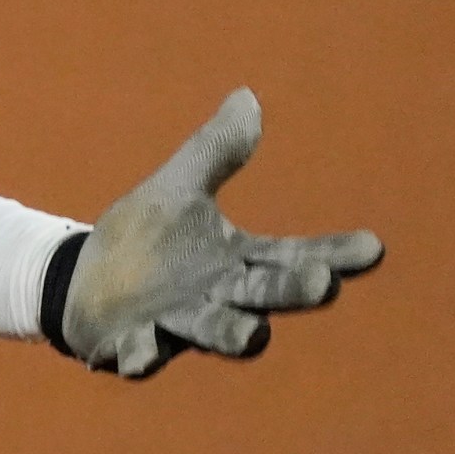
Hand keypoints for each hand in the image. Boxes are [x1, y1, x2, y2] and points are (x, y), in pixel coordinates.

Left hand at [62, 89, 382, 377]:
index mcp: (234, 261)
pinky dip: (143, 356)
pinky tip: (139, 356)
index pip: (291, 255)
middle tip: (323, 284)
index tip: (373, 246)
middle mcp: (218, 297)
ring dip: (232, 332)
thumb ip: (214, 153)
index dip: (332, 253)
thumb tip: (247, 97)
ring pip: (214, 331)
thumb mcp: (177, 190)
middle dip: (293, 291)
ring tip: (254, 334)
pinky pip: (142, 353)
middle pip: (265, 295)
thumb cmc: (143, 242)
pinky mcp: (135, 344)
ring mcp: (179, 324)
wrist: (81, 284)